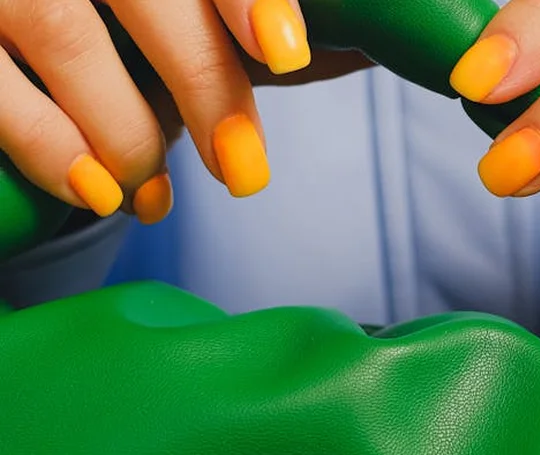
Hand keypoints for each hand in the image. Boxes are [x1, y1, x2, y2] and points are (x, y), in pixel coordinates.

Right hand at [0, 0, 369, 224]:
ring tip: (156, 197)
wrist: (12, 15)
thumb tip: (353, 46)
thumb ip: (240, 17)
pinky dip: (48, 146)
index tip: (288, 52)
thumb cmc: (115, 16)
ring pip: (66, 33)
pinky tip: (96, 192)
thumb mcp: (176, 5)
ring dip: (127, 132)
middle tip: (244, 171)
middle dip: (204, 82)